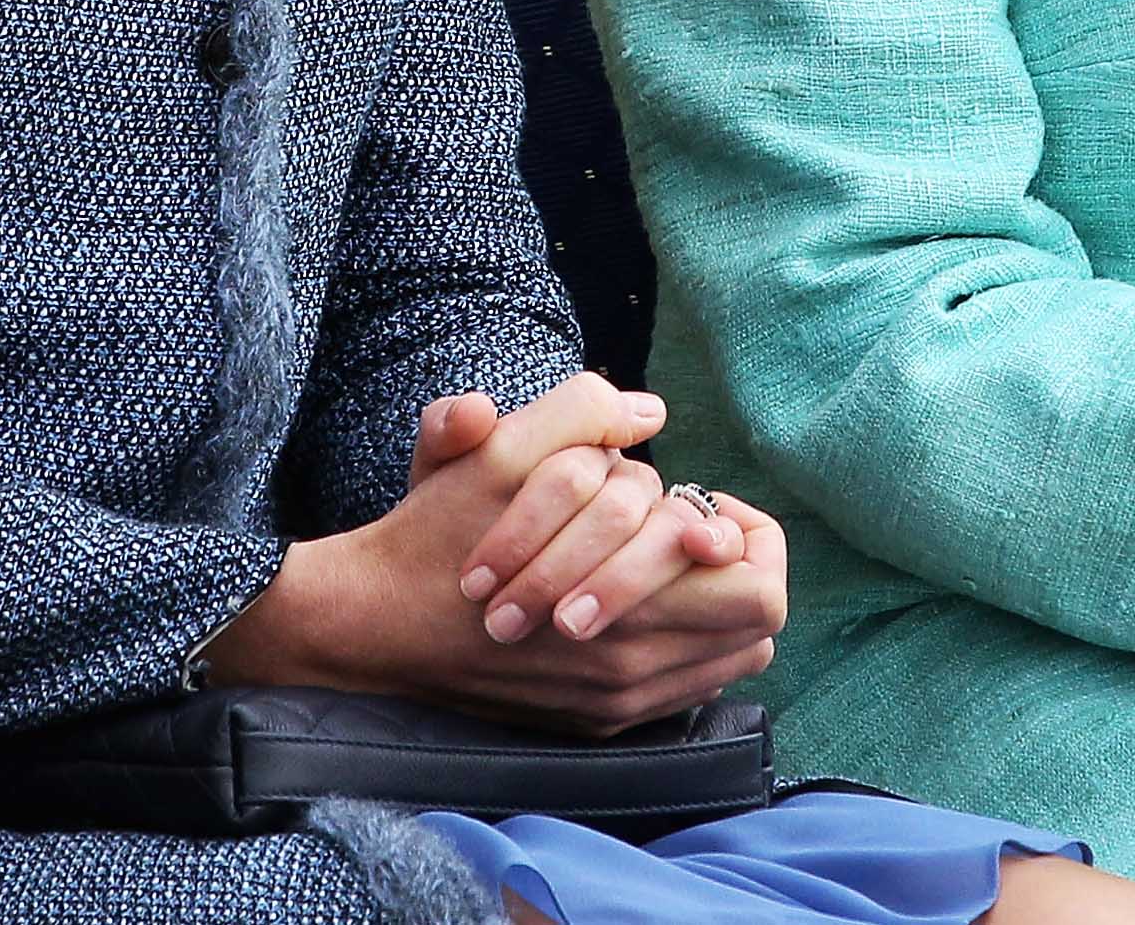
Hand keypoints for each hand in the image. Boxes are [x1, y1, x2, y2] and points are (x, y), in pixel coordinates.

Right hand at [208, 376, 780, 731]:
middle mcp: (634, 670)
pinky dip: (684, 638)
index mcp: (628, 608)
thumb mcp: (501, 452)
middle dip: (738, 566)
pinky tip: (637, 596)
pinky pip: (687, 687)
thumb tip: (650, 413)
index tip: (695, 501)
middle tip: (688, 526)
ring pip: (730, 659)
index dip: (745, 531)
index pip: (757, 585)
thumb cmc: (439, 532)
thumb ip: (581, 415)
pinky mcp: (595, 722)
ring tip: (663, 558)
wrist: (376, 623)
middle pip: (757, 625)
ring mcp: (617, 704)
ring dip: (714, 602)